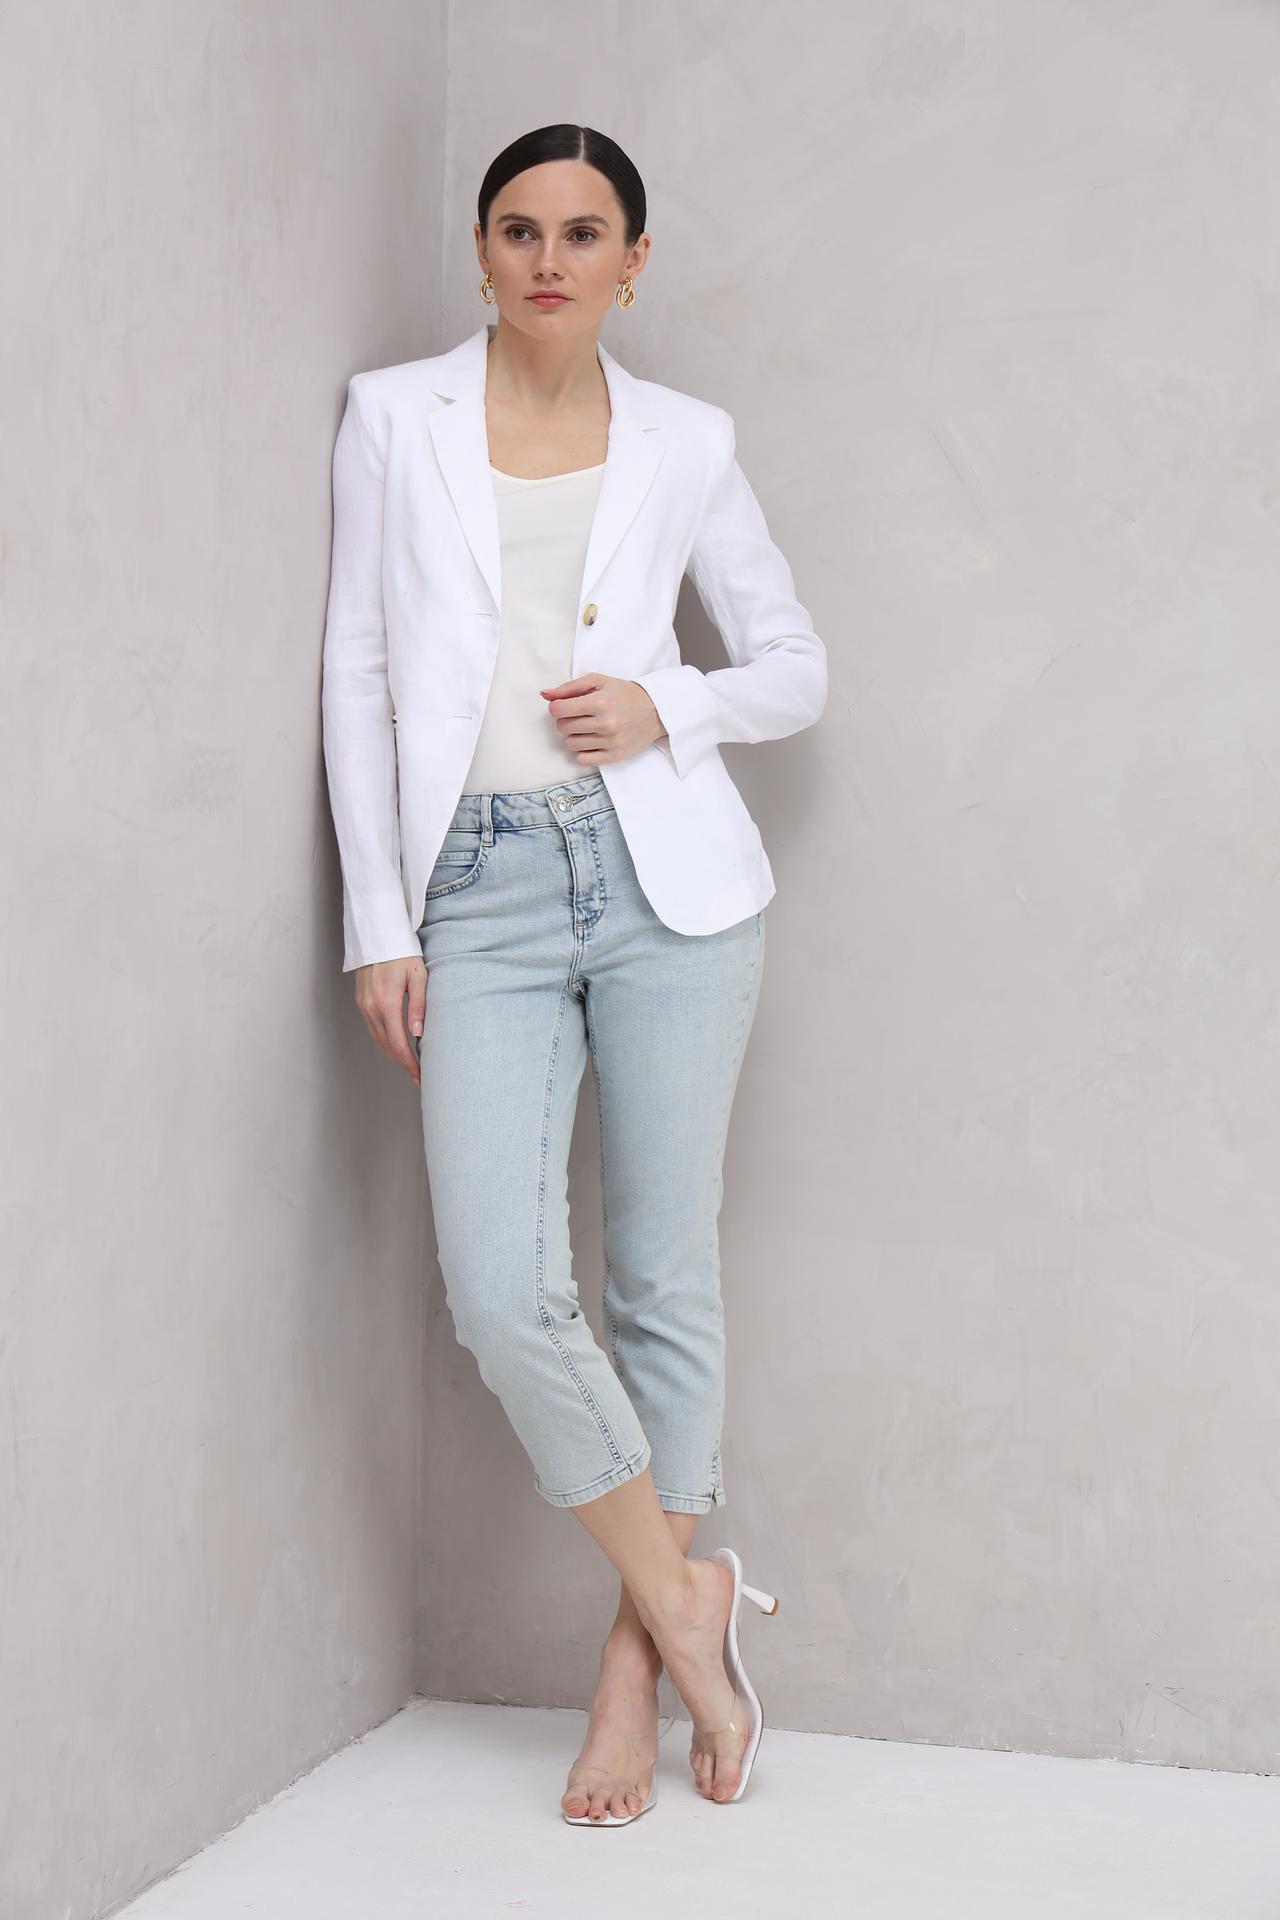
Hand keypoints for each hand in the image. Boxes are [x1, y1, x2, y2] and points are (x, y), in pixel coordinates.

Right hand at [355, 953, 427, 1087]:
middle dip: (402, 1064)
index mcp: (387, 1003)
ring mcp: (363, 1005)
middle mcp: (371, 1007)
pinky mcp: (361, 1001)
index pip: (398, 1043)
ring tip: (409, 1066)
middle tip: (418, 1077)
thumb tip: (418, 1034)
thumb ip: (419, 1006)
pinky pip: (372, 1028)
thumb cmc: (403, 952)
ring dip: (392, 1055)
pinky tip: (395, 1045)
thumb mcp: (418, 976)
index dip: (409, 1063)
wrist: (377, 934)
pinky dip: (384, 1041)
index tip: (420, 1076)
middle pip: (387, 1046)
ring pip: (377, 1039)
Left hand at [539, 674, 667, 763]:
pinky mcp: (615, 756)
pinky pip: (583, 759)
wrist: (656, 711)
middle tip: (579, 716)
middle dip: (566, 721)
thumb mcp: (598, 681)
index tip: (565, 706)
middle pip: (563, 727)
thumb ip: (569, 687)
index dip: (557, 707)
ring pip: (570, 744)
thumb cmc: (624, 694)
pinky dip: (583, 751)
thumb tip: (545, 694)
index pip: (559, 710)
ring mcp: (611, 742)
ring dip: (574, 736)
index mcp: (600, 702)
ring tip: (587, 728)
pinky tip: (592, 741)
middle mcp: (606, 723)